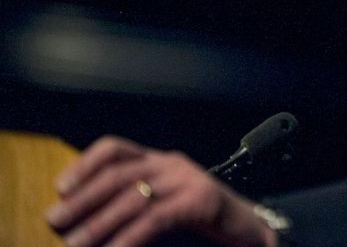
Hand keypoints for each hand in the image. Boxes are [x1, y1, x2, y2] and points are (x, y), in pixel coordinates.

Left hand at [45, 136, 277, 246]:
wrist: (250, 232)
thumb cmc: (204, 223)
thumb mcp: (164, 207)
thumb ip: (135, 207)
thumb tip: (87, 220)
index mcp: (162, 161)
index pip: (117, 149)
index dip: (86, 164)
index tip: (61, 187)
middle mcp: (173, 164)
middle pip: (119, 172)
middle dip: (83, 198)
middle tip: (57, 219)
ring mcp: (189, 180)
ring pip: (134, 197)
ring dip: (99, 223)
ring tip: (75, 242)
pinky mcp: (202, 201)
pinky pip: (156, 218)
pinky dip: (129, 237)